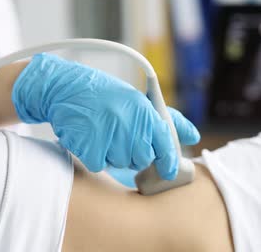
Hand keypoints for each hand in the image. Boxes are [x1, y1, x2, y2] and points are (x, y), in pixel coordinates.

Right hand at [11, 53, 199, 179]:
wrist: (66, 88)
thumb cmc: (106, 96)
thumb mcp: (139, 101)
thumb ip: (168, 120)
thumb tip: (193, 135)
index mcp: (144, 111)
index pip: (164, 144)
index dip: (168, 162)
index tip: (169, 172)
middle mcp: (130, 122)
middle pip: (142, 159)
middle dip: (133, 153)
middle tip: (120, 134)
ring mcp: (109, 134)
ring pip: (120, 163)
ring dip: (113, 154)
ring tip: (103, 131)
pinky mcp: (90, 146)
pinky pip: (100, 164)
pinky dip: (95, 156)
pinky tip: (90, 137)